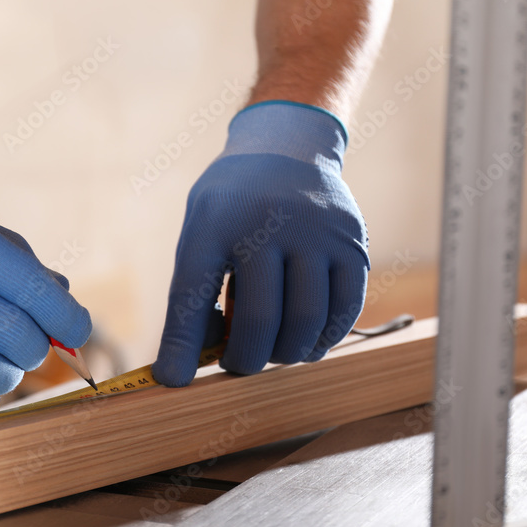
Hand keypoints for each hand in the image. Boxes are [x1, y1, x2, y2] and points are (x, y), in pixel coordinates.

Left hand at [153, 101, 368, 386]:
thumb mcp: (201, 229)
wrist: (287, 145)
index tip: (174, 382)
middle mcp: (267, 224)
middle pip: (258, 320)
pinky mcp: (352, 244)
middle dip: (244, 359)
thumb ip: (195, 291)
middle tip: (238, 363)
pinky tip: (306, 341)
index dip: (181, 346)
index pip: (191, 295)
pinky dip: (323, 339)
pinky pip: (343, 310)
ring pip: (305, 321)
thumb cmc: (232, 203)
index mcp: (215, 223)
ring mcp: (316, 233)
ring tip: (272, 351)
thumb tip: (190, 363)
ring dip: (285, 353)